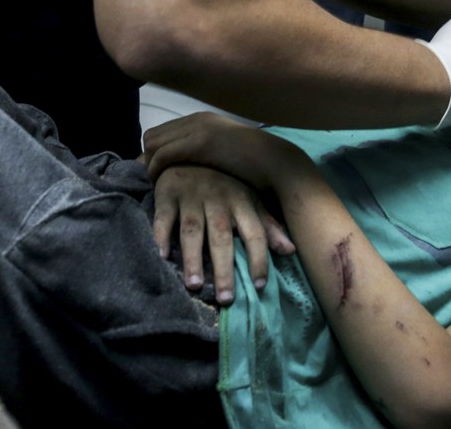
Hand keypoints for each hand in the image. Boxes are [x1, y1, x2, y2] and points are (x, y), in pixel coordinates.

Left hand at [143, 113, 306, 193]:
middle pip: (152, 136)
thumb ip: (204, 150)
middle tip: (154, 180)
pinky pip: (163, 155)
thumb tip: (186, 163)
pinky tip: (161, 184)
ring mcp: (198, 129)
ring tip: (157, 184)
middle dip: (148, 158)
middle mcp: (197, 119)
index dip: (154, 153)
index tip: (157, 173)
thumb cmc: (253, 163)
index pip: (161, 132)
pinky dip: (156, 171)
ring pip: (153, 145)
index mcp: (202, 119)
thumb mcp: (224, 150)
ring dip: (150, 166)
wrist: (275, 162)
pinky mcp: (199, 143)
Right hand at [150, 165, 294, 304]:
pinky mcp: (167, 194)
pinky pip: (164, 217)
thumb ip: (268, 226)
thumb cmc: (224, 185)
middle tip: (226, 298)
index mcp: (241, 201)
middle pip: (222, 237)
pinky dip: (161, 235)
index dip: (259, 258)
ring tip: (194, 285)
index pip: (254, 232)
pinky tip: (161, 255)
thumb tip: (290, 250)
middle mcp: (218, 199)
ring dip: (193, 258)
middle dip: (224, 268)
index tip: (260, 285)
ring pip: (192, 230)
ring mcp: (191, 196)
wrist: (190, 153)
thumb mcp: (249, 200)